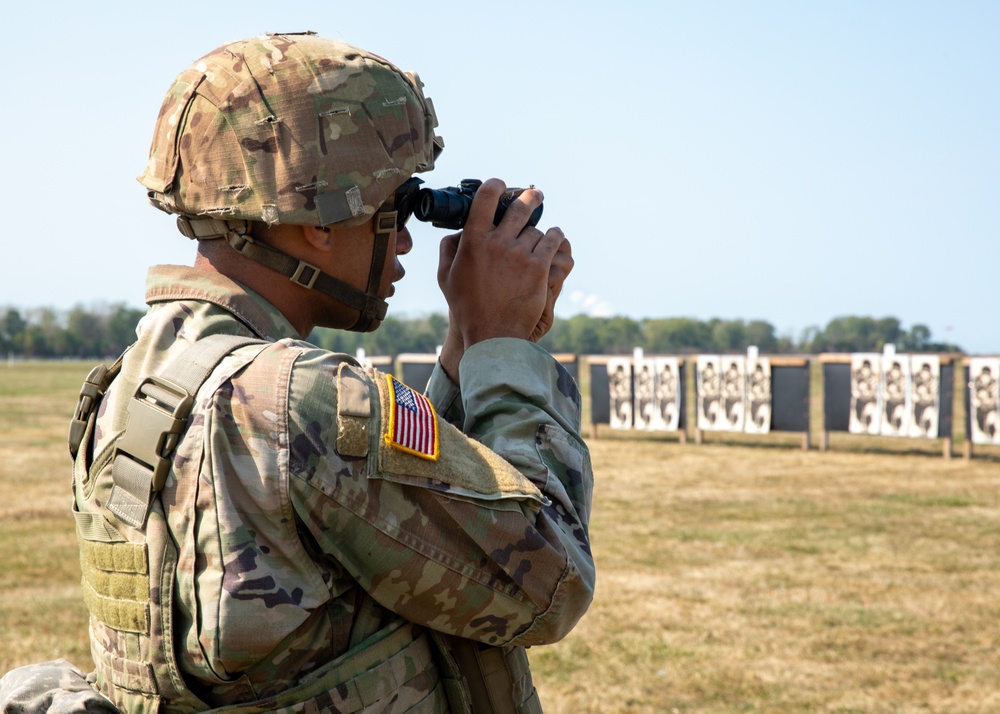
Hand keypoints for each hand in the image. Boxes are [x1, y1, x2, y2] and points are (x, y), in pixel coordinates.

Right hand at [437, 179, 568, 349]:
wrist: (492, 334)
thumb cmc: (466, 307)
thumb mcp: (445, 277)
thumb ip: (449, 249)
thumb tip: (458, 231)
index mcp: (473, 241)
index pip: (485, 198)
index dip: (495, 185)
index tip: (500, 185)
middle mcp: (497, 243)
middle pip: (519, 206)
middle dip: (530, 197)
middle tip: (535, 194)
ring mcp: (520, 254)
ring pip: (537, 229)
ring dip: (540, 230)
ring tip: (543, 233)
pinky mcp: (539, 268)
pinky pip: (552, 242)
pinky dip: (555, 238)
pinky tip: (555, 238)